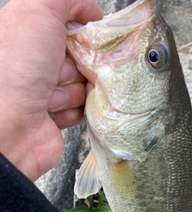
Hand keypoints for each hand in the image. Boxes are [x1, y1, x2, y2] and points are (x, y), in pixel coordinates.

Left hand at [0, 0, 102, 180]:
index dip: (83, 36)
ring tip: (49, 97)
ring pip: (84, 85)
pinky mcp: (58, 114)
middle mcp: (40, 62)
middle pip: (83, 58)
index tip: (85, 41)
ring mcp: (49, 90)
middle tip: (58, 72)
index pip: (74, 30)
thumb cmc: (17, 68)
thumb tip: (89, 10)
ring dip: (71, 91)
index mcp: (33, 35)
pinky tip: (52, 112)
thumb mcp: (38, 11)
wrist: (9, 125)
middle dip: (77, 66)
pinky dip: (70, 110)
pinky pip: (81, 108)